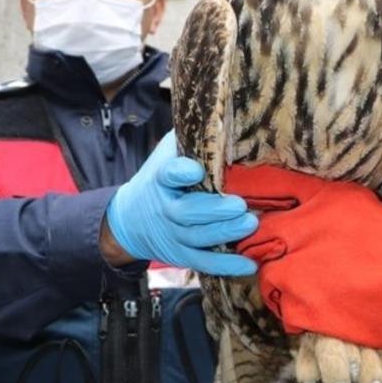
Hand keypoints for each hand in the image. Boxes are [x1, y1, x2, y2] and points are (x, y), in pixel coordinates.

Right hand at [103, 132, 256, 275]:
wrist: (130, 219)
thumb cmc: (159, 179)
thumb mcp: (166, 154)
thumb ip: (188, 141)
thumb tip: (219, 116)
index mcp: (160, 180)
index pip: (167, 175)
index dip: (180, 172)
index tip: (196, 170)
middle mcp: (166, 209)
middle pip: (188, 212)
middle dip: (215, 210)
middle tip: (240, 205)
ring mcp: (174, 235)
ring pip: (199, 238)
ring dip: (226, 233)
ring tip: (250, 224)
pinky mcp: (183, 255)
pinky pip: (205, 263)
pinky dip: (227, 266)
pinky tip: (249, 265)